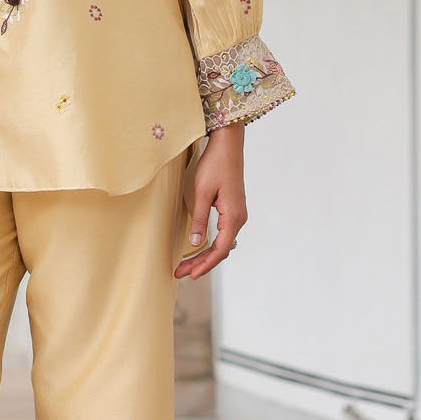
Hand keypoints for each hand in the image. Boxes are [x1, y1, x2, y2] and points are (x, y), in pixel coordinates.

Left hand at [173, 123, 245, 279]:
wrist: (228, 145)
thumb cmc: (216, 164)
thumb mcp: (202, 192)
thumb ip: (199, 219)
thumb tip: (194, 243)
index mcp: (234, 217)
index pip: (219, 250)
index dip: (204, 264)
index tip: (190, 274)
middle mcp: (239, 218)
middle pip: (221, 250)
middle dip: (201, 263)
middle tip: (181, 273)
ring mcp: (237, 214)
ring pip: (222, 243)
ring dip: (205, 255)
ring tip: (186, 265)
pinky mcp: (232, 209)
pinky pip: (223, 234)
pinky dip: (210, 245)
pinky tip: (199, 248)